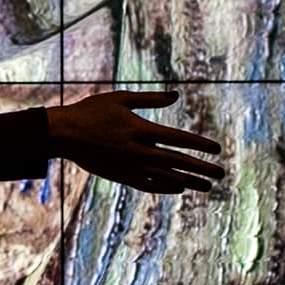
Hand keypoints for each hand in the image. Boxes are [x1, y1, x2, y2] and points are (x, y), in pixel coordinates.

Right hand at [48, 90, 225, 193]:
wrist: (64, 134)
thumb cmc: (92, 111)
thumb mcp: (121, 99)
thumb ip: (151, 99)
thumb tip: (176, 96)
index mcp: (141, 129)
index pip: (178, 139)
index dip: (199, 144)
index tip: (216, 149)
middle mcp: (139, 151)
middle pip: (178, 161)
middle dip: (201, 168)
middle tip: (220, 174)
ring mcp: (130, 166)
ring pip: (166, 177)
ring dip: (189, 182)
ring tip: (206, 187)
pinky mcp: (121, 176)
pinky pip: (149, 185)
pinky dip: (165, 187)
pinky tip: (178, 188)